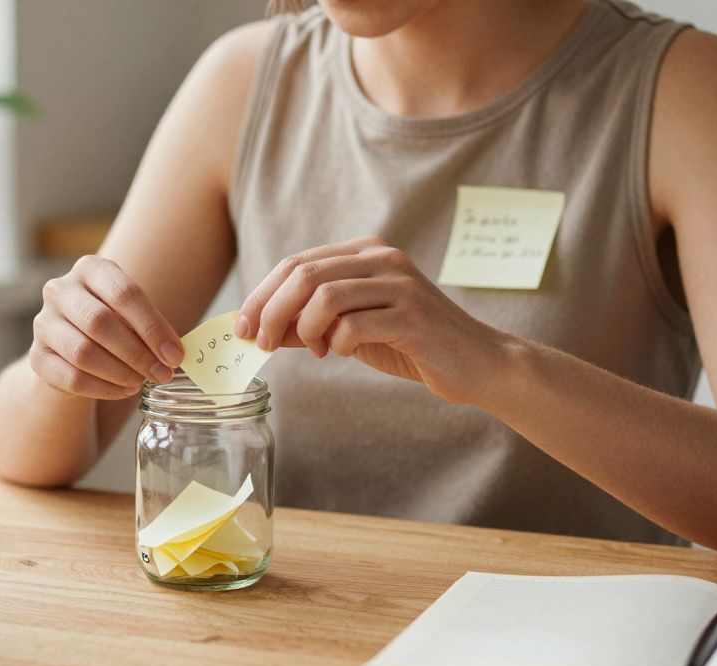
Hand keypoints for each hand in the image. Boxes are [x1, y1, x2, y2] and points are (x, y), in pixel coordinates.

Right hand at [31, 255, 184, 399]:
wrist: (71, 347)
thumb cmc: (112, 324)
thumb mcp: (131, 315)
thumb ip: (150, 328)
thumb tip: (174, 354)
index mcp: (90, 268)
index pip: (124, 293)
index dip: (152, 327)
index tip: (174, 355)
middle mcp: (60, 290)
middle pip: (100, 322)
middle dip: (138, 353)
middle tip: (162, 374)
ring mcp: (43, 323)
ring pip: (84, 352)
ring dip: (121, 372)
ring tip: (141, 382)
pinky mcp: (37, 357)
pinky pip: (72, 378)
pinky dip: (104, 389)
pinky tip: (124, 390)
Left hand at [235, 237, 512, 403]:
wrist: (474, 363)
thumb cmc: (410, 344)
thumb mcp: (352, 328)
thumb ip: (310, 323)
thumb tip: (259, 329)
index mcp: (365, 252)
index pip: (296, 262)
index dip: (262, 295)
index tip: (242, 327)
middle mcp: (382, 258)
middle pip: (304, 275)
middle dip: (272, 312)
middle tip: (262, 343)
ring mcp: (400, 284)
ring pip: (324, 296)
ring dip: (304, 330)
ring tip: (314, 349)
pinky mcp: (413, 316)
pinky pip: (353, 327)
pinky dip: (338, 344)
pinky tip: (346, 353)